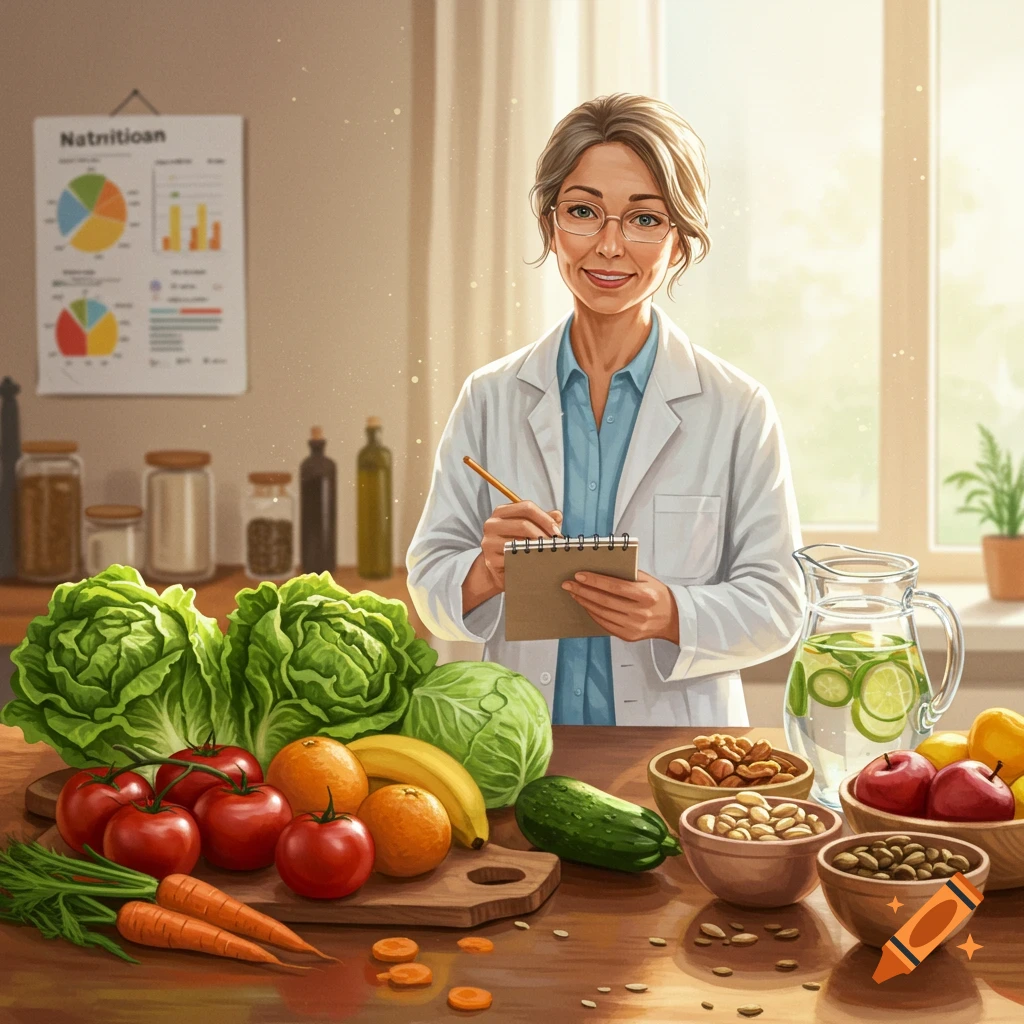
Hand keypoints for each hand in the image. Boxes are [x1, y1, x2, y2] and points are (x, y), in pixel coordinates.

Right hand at [479, 502, 562, 591]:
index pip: (526, 507)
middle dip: (543, 534)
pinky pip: (514, 558)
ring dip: (538, 547)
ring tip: (549, 552)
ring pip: (519, 541)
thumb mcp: (528, 529)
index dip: (545, 518)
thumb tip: (557, 516)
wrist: (497, 568)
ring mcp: (489, 542)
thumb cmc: (515, 545)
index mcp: (501, 512)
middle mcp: (492, 524)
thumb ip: (542, 520)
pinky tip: (537, 561)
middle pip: (523, 523)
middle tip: (555, 544)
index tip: (556, 530)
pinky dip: (528, 559)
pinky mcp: (490, 560)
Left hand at [562, 570, 679, 643]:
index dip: (595, 581)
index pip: (615, 587)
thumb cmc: (658, 595)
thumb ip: (627, 575)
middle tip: (569, 584)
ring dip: (585, 602)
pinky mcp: (628, 636)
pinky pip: (605, 624)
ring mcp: (634, 627)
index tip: (579, 575)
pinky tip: (585, 605)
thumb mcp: (648, 580)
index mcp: (646, 596)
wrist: (673, 619)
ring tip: (574, 593)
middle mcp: (640, 613)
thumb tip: (600, 569)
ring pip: (602, 613)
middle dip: (583, 591)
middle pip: (604, 601)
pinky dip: (593, 614)